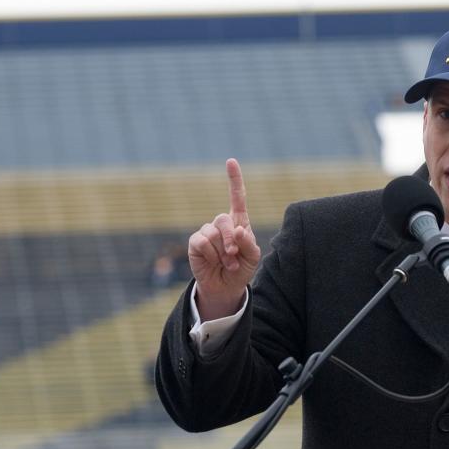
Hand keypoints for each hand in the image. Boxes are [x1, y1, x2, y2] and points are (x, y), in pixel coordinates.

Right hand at [188, 158, 261, 319]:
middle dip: (230, 241)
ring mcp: (207, 231)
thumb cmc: (241, 268)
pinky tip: (213, 262)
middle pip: (223, 219)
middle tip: (234, 256)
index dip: (234, 179)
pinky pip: (202, 242)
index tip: (231, 161)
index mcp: (238, 222)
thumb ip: (248, 243)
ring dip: (222, 253)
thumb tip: (237, 229)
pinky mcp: (195, 242)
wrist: (226, 286)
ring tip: (226, 264)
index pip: (237, 197)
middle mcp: (221, 223)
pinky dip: (210, 255)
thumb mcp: (252, 257)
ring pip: (213, 234)